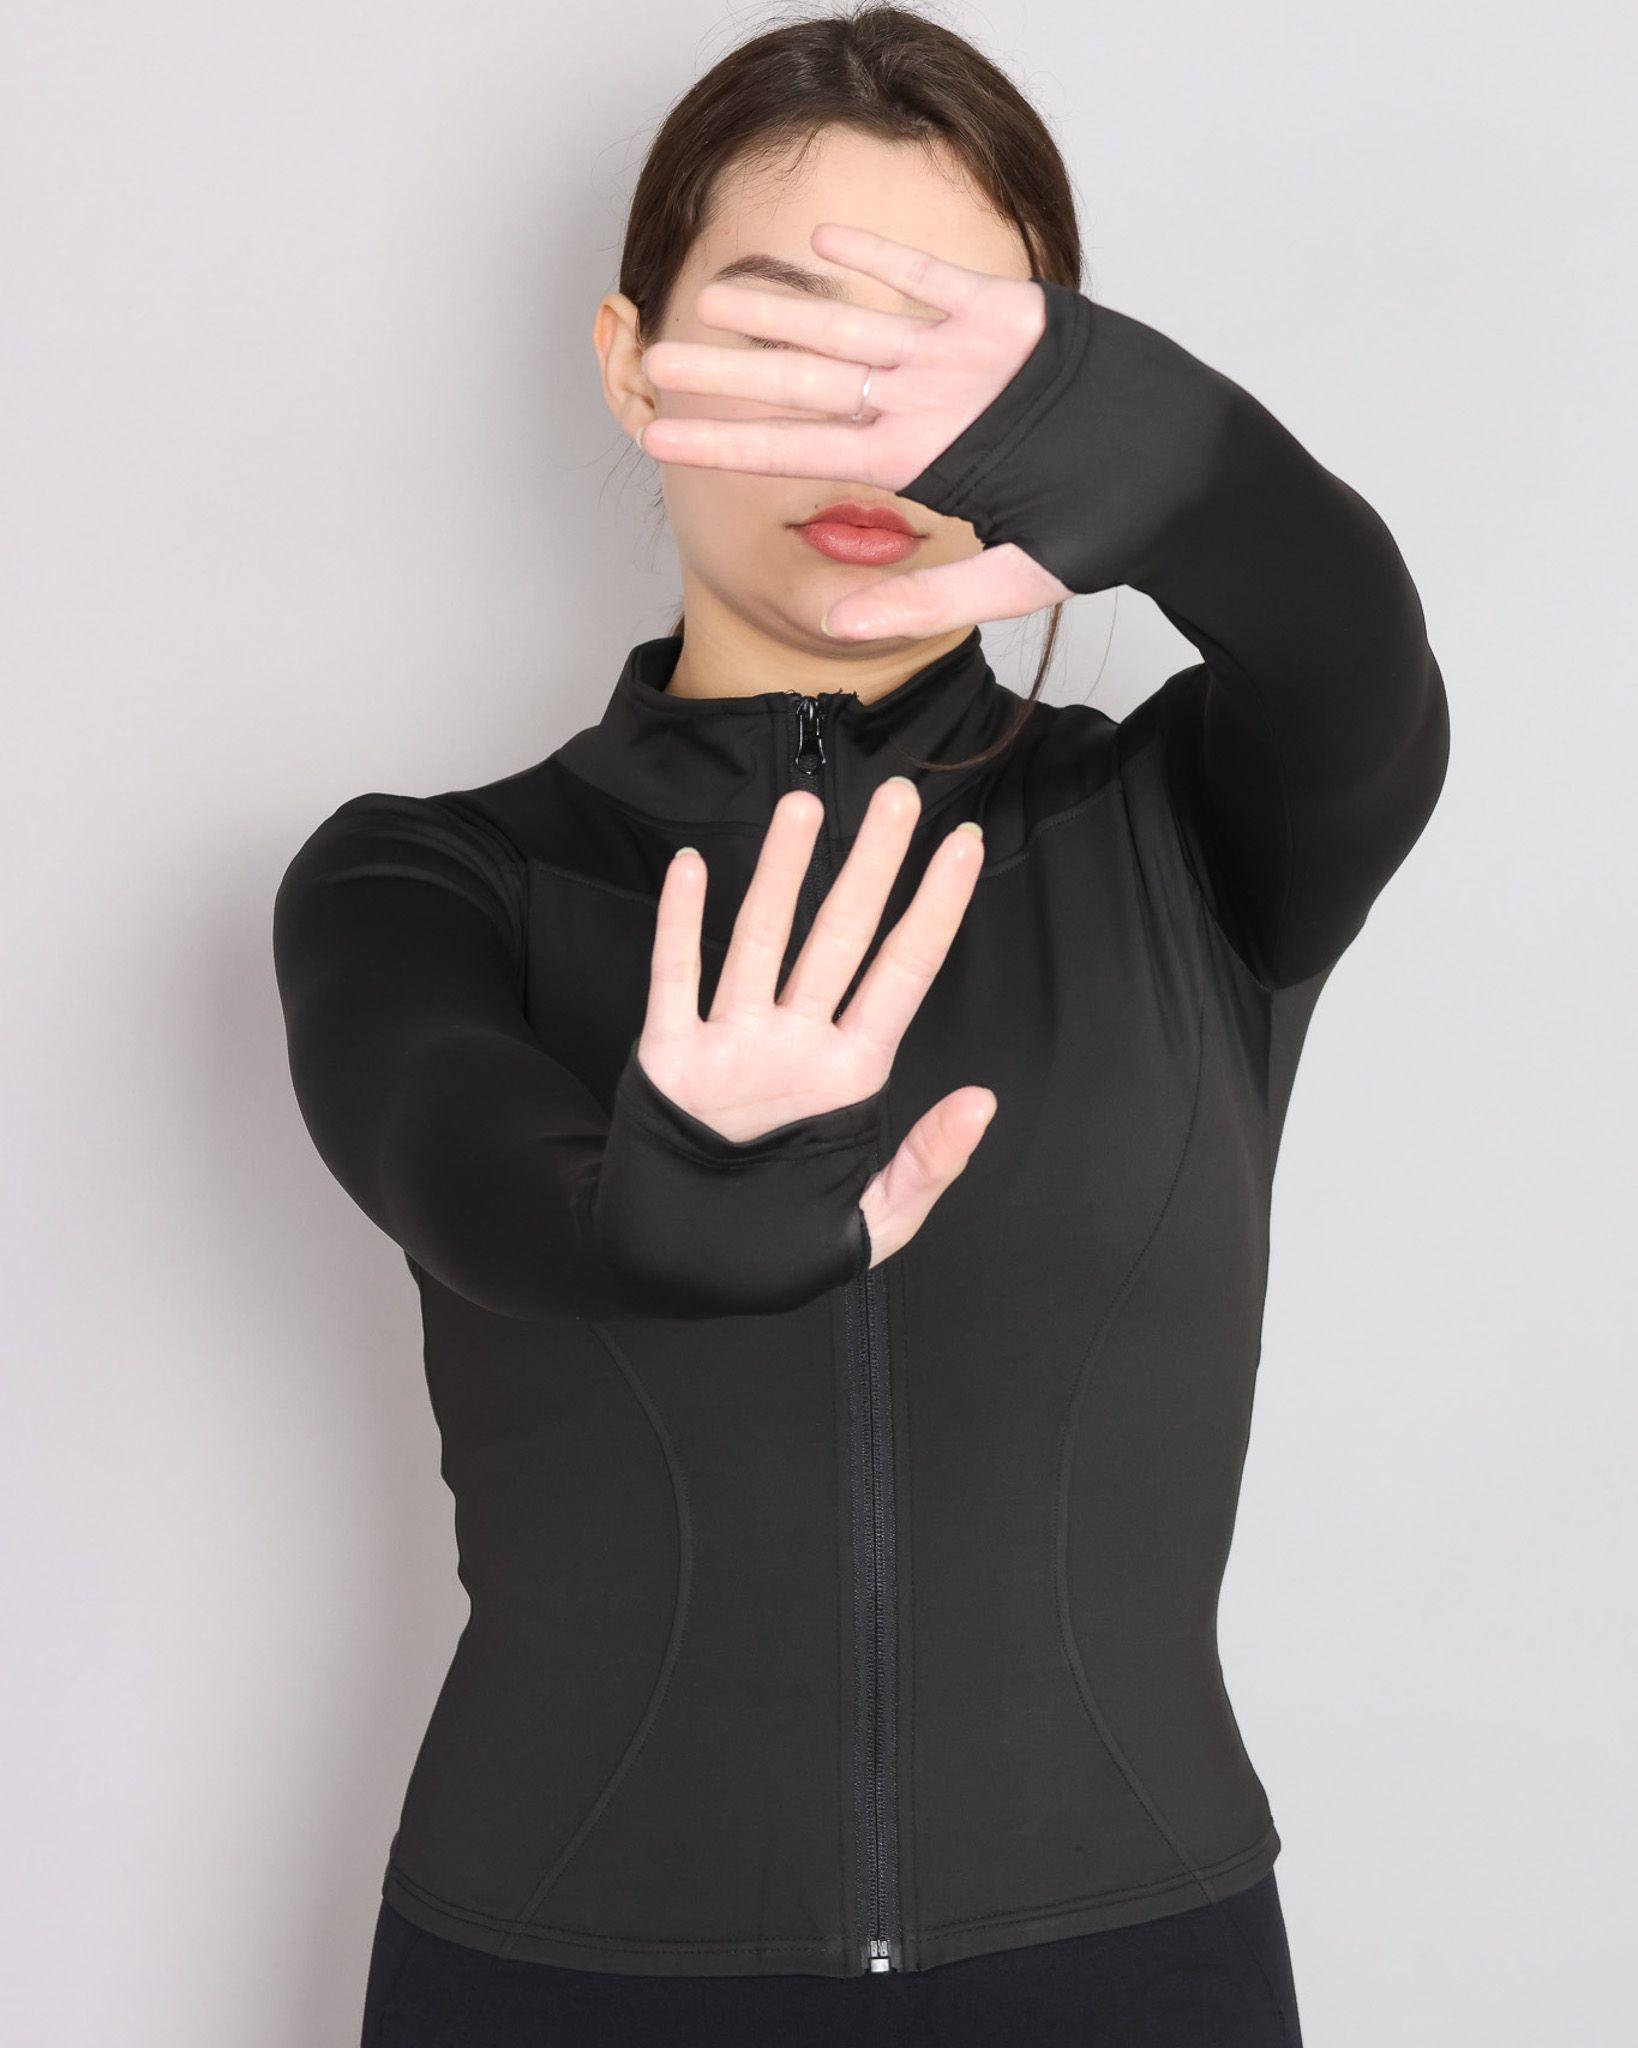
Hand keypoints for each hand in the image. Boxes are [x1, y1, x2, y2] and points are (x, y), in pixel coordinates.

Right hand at [636, 776, 996, 1266]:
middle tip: (897, 794)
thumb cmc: (779, 1242)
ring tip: (802, 806)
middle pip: (840, 935)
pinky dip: (678, 924)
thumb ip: (928, 1166)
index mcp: (851, 1075)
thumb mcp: (872, 1225)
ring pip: (760, 938)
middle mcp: (796, 1041)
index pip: (904, 973)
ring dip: (779, 873)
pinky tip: (690, 868)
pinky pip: (673, 977)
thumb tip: (984, 1102)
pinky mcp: (670, 1054)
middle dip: (870, 865)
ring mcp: (732, 1040)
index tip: (964, 845)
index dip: (936, 909)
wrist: (682, 1266)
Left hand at [637, 221, 1074, 640]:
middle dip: (730, 372)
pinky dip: (882, 259)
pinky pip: (929, 278)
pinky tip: (823, 241)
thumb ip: (928, 604)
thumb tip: (841, 623)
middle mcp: (922, 405)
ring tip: (712, 295)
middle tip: (654, 359)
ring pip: (850, 323)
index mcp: (918, 462)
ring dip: (781, 306)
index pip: (798, 449)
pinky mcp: (1001, 311)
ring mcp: (955, 356)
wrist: (1180, 473)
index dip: (728, 442)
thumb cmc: (1104, 529)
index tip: (658, 440)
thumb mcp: (1014, 580)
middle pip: (805, 380)